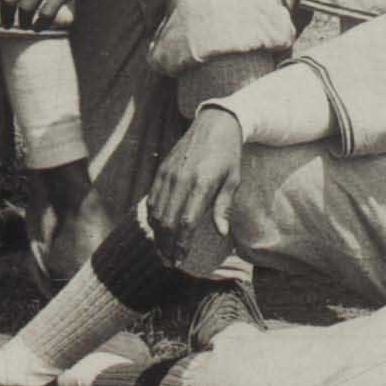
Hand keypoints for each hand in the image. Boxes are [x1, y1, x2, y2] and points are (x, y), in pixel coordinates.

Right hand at [144, 107, 244, 260]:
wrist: (214, 123)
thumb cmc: (228, 155)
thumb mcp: (233, 180)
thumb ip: (224, 207)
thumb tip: (222, 234)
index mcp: (201, 183)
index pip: (186, 222)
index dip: (182, 244)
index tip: (181, 259)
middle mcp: (180, 180)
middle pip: (167, 221)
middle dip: (166, 245)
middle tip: (169, 262)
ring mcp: (168, 174)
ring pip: (156, 212)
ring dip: (157, 235)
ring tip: (162, 251)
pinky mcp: (161, 170)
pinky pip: (152, 198)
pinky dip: (153, 217)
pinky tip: (158, 230)